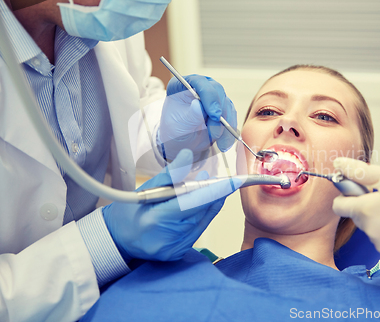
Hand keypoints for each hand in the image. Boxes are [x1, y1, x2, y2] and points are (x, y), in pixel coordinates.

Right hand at [102, 149, 240, 261]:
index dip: (214, 191)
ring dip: (207, 205)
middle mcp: (167, 239)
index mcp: (155, 220)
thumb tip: (188, 155)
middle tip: (217, 180)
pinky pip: (198, 231)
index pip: (192, 203)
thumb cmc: (129, 211)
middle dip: (212, 194)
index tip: (233, 182)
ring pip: (203, 221)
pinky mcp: (179, 253)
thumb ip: (170, 174)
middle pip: (201, 212)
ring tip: (205, 189)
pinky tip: (196, 207)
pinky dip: (200, 217)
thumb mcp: (146, 188)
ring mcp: (174, 249)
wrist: (118, 239)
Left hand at [158, 75, 236, 160]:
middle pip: (217, 91)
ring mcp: (213, 96)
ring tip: (216, 140)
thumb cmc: (175, 131)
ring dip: (225, 125)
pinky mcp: (223, 108)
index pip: (199, 82)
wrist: (183, 142)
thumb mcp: (179, 125)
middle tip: (216, 131)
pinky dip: (229, 130)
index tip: (214, 115)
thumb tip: (198, 104)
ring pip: (227, 105)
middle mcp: (200, 87)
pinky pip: (231, 117)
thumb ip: (190, 115)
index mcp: (183, 85)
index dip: (209, 96)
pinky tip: (224, 142)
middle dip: (220, 112)